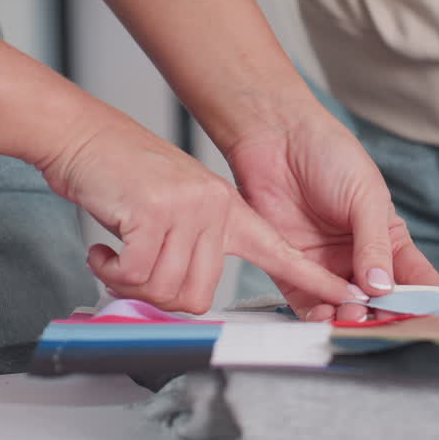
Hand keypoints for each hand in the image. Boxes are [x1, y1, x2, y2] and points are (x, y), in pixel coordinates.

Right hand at [40, 105, 357, 314]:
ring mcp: (187, 209)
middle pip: (197, 297)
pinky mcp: (154, 210)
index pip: (282, 256)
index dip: (316, 282)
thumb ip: (195, 246)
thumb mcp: (177, 208)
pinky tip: (102, 250)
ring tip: (118, 254)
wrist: (87, 138)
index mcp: (229, 213)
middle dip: (156, 295)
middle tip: (132, 270)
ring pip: (166, 289)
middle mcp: (215, 210)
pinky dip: (110, 271)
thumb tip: (190, 295)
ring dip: (129, 282)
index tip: (351, 301)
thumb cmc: (124, 177)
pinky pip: (135, 273)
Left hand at [224, 113, 438, 320]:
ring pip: (343, 308)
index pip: (415, 278)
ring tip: (352, 315)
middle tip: (382, 319)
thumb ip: (375, 245)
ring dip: (350, 318)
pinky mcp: (290, 270)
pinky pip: (306, 303)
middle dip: (383, 316)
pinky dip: (316, 316)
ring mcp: (325, 267)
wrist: (277, 138)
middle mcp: (358, 259)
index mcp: (387, 240)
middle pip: (379, 303)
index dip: (425, 301)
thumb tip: (383, 288)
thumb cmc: (330, 155)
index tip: (432, 320)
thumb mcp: (366, 198)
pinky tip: (324, 315)